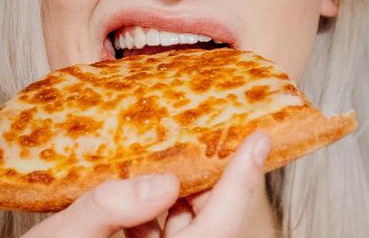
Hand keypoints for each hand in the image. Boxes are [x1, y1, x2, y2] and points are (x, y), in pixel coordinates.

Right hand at [22, 131, 271, 237]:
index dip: (241, 181)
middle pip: (210, 228)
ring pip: (189, 236)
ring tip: (163, 164)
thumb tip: (163, 181)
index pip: (221, 225)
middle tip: (200, 141)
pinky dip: (154, 222)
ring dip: (178, 202)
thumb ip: (109, 206)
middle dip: (207, 184)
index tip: (259, 141)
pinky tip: (134, 201)